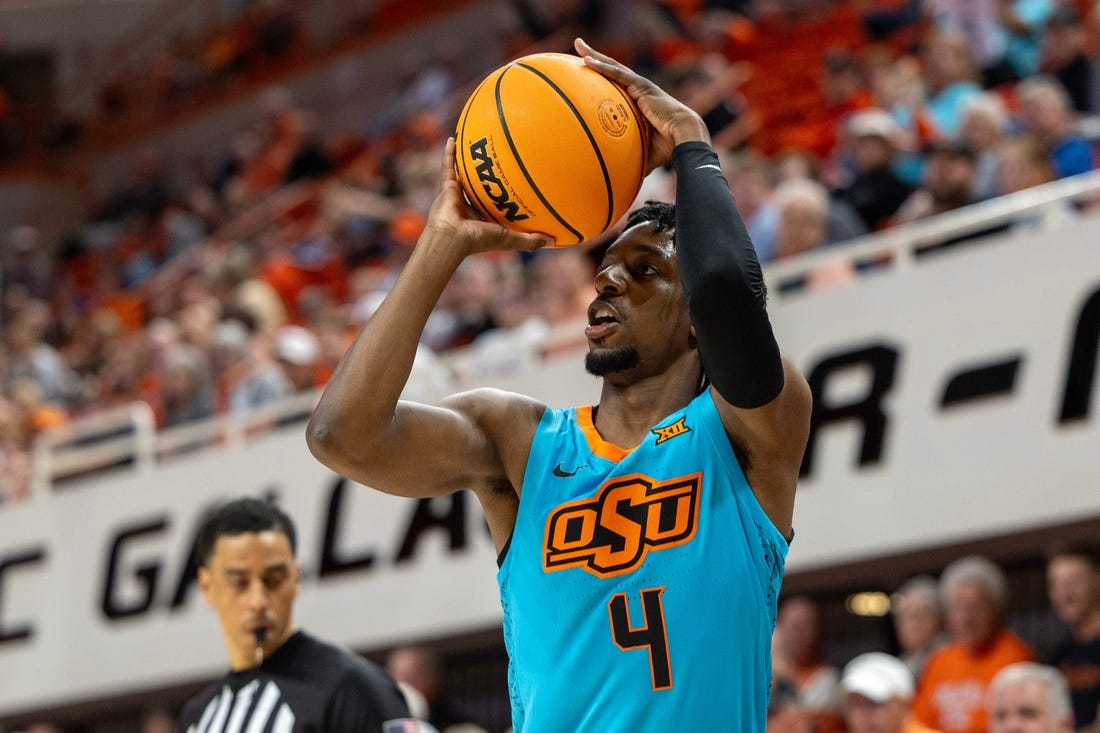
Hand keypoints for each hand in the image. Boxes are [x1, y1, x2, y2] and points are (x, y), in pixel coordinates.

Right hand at [424, 137, 552, 254]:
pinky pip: (448, 166)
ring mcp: (456, 196)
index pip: (494, 204)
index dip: (502, 196)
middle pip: (479, 187)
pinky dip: (449, 154)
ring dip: (466, 161)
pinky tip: (453, 139)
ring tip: (474, 146)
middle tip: (496, 160)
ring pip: (463, 174)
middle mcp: (469, 206)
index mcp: (482, 218)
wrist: (452, 238)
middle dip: (486, 176)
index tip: (513, 184)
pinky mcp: (446, 188)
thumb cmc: (479, 240)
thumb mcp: (509, 238)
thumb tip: (554, 241)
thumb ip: (529, 240)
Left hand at [574, 37, 709, 169]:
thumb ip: (631, 161)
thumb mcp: (644, 154)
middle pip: (613, 71)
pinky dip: (603, 67)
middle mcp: (639, 91)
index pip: (617, 86)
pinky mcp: (642, 87)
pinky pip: (618, 75)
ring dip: (595, 55)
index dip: (604, 78)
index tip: (587, 73)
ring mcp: (640, 87)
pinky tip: (588, 60)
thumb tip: (621, 182)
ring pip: (614, 67)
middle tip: (579, 48)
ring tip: (578, 45)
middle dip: (596, 58)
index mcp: (639, 102)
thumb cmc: (669, 147)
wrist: (685, 137)